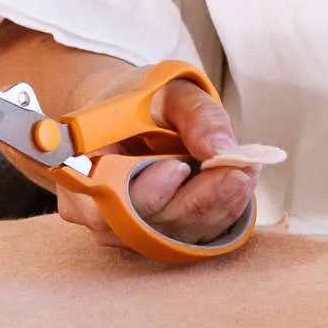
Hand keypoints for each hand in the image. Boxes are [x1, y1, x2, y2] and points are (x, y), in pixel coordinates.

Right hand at [54, 77, 254, 250]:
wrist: (130, 112)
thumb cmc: (142, 99)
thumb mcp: (170, 90)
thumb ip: (197, 116)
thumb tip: (223, 150)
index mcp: (83, 168)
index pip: (108, 200)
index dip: (146, 192)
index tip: (180, 167)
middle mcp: (97, 210)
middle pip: (146, 227)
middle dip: (196, 202)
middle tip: (236, 174)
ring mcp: (125, 230)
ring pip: (172, 237)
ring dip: (213, 209)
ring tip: (244, 174)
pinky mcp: (155, 236)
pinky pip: (187, 237)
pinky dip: (217, 214)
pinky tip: (238, 188)